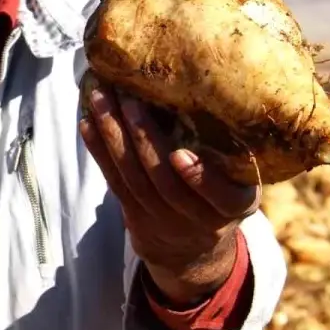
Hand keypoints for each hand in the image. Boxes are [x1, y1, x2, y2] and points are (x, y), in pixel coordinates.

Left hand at [78, 73, 258, 304]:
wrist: (193, 247)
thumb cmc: (221, 191)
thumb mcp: (241, 180)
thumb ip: (228, 148)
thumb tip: (199, 82)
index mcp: (234, 204)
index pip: (222, 198)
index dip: (200, 179)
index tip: (180, 155)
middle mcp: (198, 217)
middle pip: (164, 182)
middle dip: (142, 139)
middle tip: (128, 99)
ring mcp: (163, 218)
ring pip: (133, 179)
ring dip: (113, 136)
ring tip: (100, 99)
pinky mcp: (134, 214)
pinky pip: (113, 182)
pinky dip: (98, 150)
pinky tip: (87, 122)